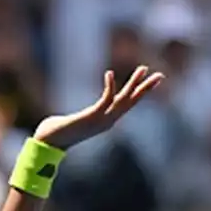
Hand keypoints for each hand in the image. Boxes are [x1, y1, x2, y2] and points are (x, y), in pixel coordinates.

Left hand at [32, 67, 164, 149]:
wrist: (48, 142)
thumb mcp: (74, 122)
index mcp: (106, 121)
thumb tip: (71, 118)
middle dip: (146, 88)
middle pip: (132, 102)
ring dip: (133, 84)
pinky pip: (105, 99)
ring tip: (143, 68)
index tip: (151, 81)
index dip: (140, 93)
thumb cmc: (56, 132)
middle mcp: (107, 121)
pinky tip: (109, 73)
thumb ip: (79, 119)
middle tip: (161, 75)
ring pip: (123, 100)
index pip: (128, 105)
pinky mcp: (91, 117)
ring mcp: (101, 120)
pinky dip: (109, 86)